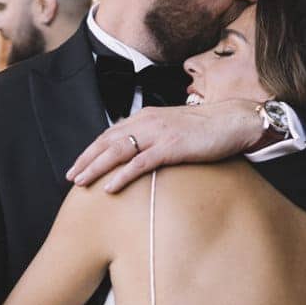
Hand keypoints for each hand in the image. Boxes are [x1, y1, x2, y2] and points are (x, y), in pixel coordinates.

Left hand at [67, 101, 261, 192]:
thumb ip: (155, 136)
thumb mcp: (174, 128)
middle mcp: (148, 121)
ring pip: (118, 150)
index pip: (111, 133)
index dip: (93, 149)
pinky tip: (109, 188)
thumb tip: (140, 153)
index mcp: (147, 116)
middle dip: (86, 159)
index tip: (79, 164)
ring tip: (81, 182)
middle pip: (107, 141)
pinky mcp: (172, 147)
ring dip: (96, 167)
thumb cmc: (208, 129)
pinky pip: (140, 163)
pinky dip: (121, 175)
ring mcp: (159, 133)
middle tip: (71, 177)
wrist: (234, 121)